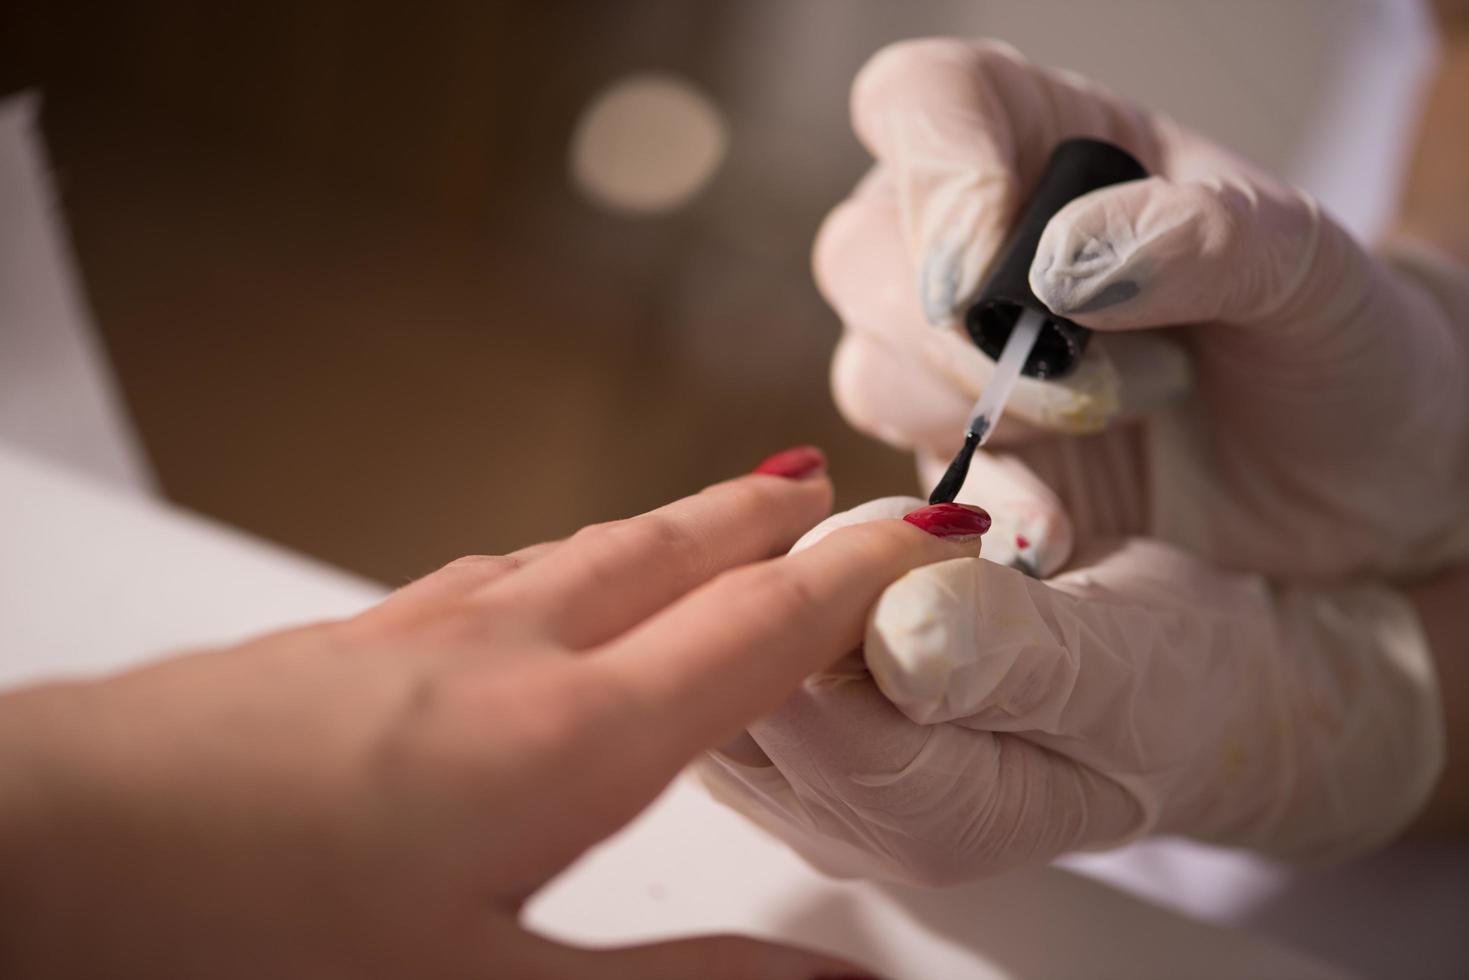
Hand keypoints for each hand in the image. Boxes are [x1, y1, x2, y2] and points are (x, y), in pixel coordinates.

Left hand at [0, 447, 990, 979]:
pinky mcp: (350, 635)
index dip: (864, 574)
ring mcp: (420, 627)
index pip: (764, 626)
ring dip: (676, 529)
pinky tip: (552, 576)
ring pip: (590, 549)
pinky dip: (577, 558)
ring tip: (721, 518)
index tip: (933, 534)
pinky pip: (506, 569)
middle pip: (679, 553)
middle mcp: (505, 650)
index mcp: (570, 735)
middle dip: (772, 518)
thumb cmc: (239, 937)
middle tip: (833, 489)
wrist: (41, 854)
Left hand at [703, 500, 1441, 882]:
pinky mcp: (775, 726)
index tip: (918, 534)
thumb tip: (896, 634)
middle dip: (798, 570)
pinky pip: (706, 638)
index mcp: (921, 824)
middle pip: (729, 674)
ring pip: (700, 652)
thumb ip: (1012, 654)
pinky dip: (754, 575)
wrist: (1168, 697)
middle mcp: (836, 820)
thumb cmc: (1164, 686)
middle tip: (904, 533)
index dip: (835, 586)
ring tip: (881, 543)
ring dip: (770, 567)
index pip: (801, 700)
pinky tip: (826, 550)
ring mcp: (796, 779)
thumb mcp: (1120, 664)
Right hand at [815, 37, 1468, 579]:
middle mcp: (977, 239)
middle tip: (1094, 378)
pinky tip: (1062, 526)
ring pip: (870, 370)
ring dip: (988, 416)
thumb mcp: (1305, 265)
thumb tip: (1059, 263)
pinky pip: (917, 479)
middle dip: (959, 336)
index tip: (995, 272)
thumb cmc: (1329, 334)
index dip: (935, 178)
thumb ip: (1203, 238)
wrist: (1350, 474)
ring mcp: (957, 357)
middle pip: (862, 252)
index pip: (920, 103)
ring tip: (1126, 414)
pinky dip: (983, 508)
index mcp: (1046, 140)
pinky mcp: (968, 460)